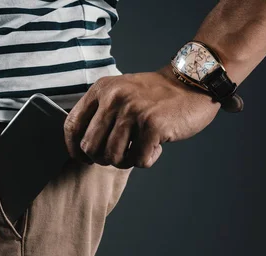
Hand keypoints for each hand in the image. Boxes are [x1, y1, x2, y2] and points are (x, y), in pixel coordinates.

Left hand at [63, 66, 220, 168]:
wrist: (193, 83)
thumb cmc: (155, 96)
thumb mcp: (120, 91)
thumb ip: (100, 112)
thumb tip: (83, 147)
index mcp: (102, 89)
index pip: (72, 125)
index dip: (74, 148)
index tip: (84, 159)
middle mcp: (114, 98)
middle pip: (90, 147)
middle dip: (103, 159)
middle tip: (121, 154)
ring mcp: (132, 111)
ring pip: (112, 157)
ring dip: (126, 161)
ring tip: (139, 150)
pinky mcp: (152, 125)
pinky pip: (138, 161)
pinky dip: (147, 160)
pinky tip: (156, 146)